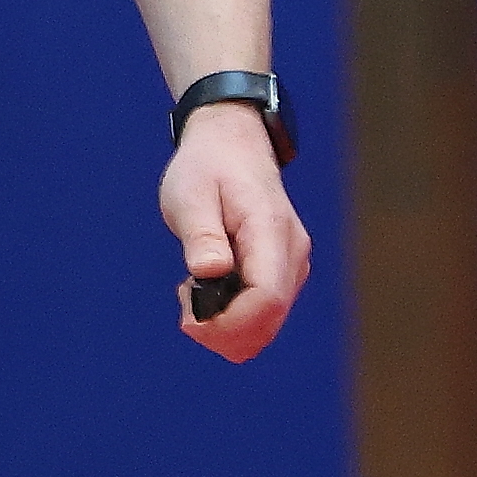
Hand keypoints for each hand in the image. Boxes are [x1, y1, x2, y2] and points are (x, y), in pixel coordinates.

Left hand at [160, 101, 311, 362]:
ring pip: (268, 324)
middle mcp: (291, 253)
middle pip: (269, 320)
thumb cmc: (207, 166)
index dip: (229, 324)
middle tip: (184, 306)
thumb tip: (210, 272)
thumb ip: (202, 234)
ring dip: (228, 326)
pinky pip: (265, 313)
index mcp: (270, 229)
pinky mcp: (283, 271)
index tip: (189, 319)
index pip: (266, 298)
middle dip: (224, 332)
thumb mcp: (191, 192)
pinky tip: (208, 289)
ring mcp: (292, 263)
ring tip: (192, 291)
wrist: (231, 144)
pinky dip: (235, 317)